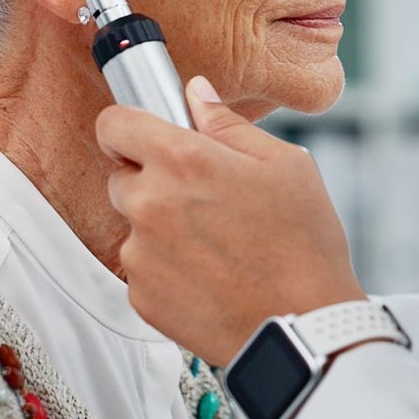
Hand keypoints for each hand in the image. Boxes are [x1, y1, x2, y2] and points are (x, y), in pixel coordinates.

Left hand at [96, 76, 365, 363]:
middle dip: (152, 180)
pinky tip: (209, 274)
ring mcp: (140, 254)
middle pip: (122, 176)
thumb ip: (228, 125)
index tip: (142, 136)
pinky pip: (142, 268)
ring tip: (216, 245)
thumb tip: (195, 93)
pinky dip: (166, 269)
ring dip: (161, 228)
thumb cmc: (304, 244)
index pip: (114, 124)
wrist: (303, 325)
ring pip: (133, 225)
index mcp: (183, 161)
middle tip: (203, 199)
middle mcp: (150, 204)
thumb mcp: (286, 165)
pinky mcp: (140, 296)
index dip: (127, 127)